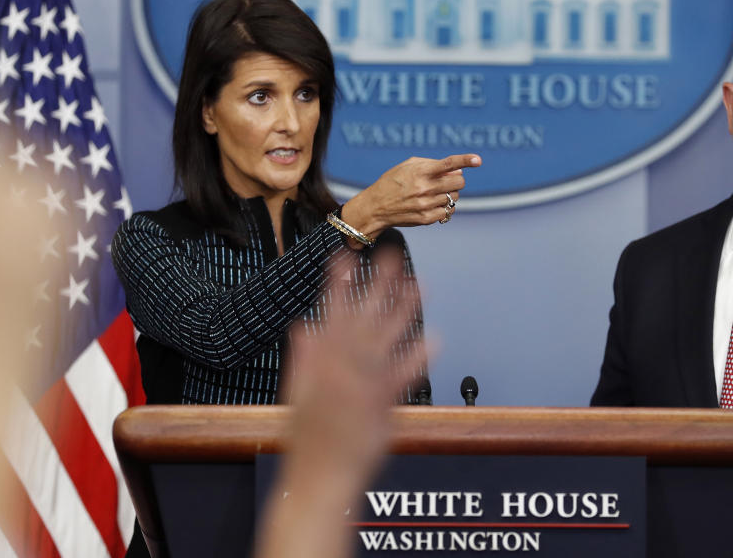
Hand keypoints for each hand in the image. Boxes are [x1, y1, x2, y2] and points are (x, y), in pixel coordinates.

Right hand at [254, 250, 428, 557]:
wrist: (318, 477)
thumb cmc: (306, 440)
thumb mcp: (296, 392)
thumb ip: (304, 357)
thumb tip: (304, 326)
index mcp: (319, 362)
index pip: (329, 312)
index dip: (338, 282)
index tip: (345, 254)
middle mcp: (341, 366)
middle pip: (363, 316)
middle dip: (378, 284)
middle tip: (392, 255)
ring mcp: (362, 382)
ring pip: (387, 337)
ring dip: (404, 309)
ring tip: (420, 284)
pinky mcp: (381, 402)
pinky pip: (404, 375)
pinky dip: (419, 357)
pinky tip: (436, 339)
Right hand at [340, 154, 480, 239]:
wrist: (376, 207)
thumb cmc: (394, 182)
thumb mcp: (408, 166)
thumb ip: (433, 164)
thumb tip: (458, 172)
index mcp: (420, 172)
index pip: (448, 164)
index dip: (465, 160)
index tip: (478, 160)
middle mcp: (425, 188)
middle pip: (459, 183)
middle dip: (457, 180)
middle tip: (448, 181)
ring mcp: (426, 205)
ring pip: (454, 198)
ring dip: (450, 194)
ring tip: (435, 193)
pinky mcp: (426, 218)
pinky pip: (448, 212)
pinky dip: (445, 207)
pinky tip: (435, 204)